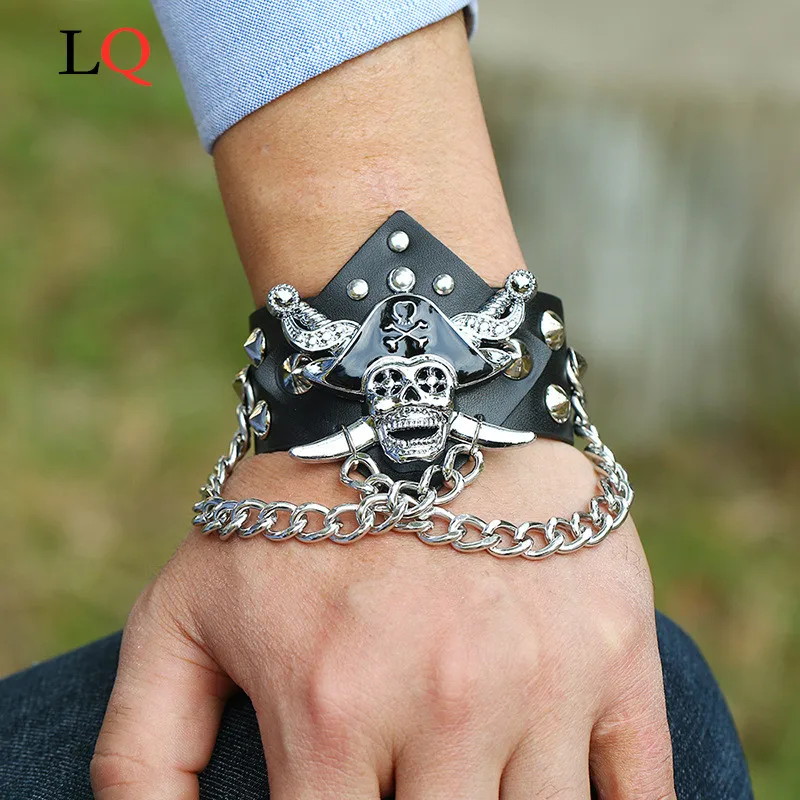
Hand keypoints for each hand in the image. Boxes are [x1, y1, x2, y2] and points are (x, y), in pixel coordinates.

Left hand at [92, 440, 674, 798]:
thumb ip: (141, 753)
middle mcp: (445, 703)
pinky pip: (644, 794)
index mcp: (330, 708)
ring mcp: (543, 678)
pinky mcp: (616, 649)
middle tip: (408, 781)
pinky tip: (556, 787)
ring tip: (460, 768)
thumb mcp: (184, 613)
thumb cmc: (296, 513)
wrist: (415, 401)